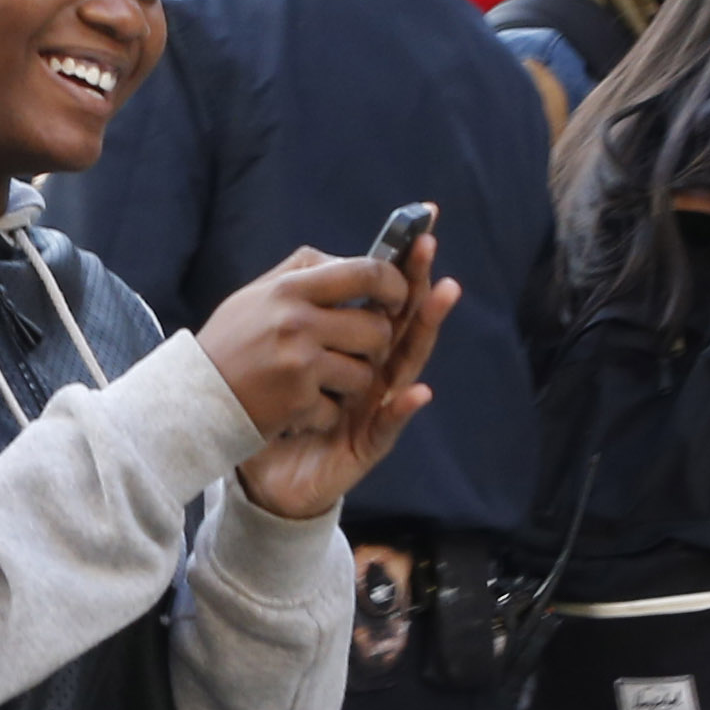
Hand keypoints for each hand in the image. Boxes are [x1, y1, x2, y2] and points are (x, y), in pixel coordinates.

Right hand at [200, 243, 400, 446]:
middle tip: (359, 349)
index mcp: (290, 289)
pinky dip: (322, 413)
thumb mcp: (257, 295)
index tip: (397, 296)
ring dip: (351, 383)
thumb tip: (353, 261)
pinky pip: (338, 407)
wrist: (188, 398)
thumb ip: (305, 272)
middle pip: (378, 328)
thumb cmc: (229, 344)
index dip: (395, 283)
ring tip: (320, 381)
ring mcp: (299, 364)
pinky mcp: (297, 402)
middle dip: (376, 343)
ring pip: (365, 373)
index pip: (366, 273)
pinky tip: (295, 408)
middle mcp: (297, 322)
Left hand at [234, 239, 455, 523]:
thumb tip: (320, 264)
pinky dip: (402, 409)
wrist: (265, 478)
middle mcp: (375, 376)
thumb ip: (308, 321)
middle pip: (403, 324)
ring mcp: (376, 409)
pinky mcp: (367, 445)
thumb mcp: (290, 361)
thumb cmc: (280, 416)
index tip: (419, 230)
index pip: (385, 303)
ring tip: (444, 294)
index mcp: (357, 352)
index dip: (402, 270)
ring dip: (425, 331)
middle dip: (419, 285)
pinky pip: (387, 425)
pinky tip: (417, 391)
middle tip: (431, 247)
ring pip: (406, 365)